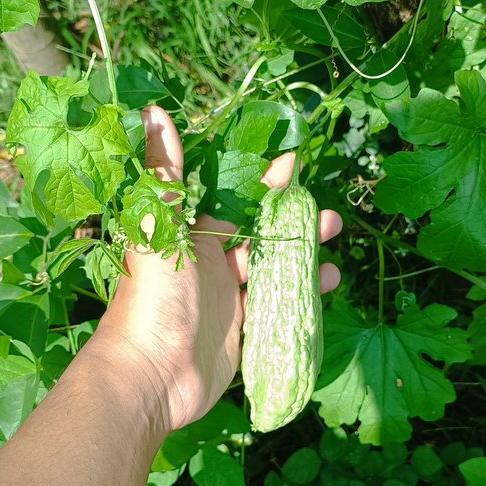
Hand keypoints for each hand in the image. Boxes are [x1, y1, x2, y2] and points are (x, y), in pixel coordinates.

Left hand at [92, 106, 341, 433]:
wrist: (152, 374)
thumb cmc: (152, 298)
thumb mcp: (158, 227)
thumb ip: (163, 172)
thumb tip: (152, 111)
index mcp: (188, 232)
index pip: (229, 196)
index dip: (260, 179)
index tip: (293, 159)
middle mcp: (209, 259)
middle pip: (259, 229)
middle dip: (293, 215)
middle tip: (326, 209)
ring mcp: (228, 294)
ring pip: (272, 263)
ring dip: (303, 249)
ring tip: (333, 237)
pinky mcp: (243, 326)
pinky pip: (278, 300)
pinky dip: (304, 290)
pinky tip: (329, 281)